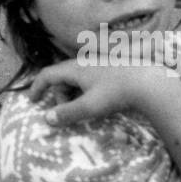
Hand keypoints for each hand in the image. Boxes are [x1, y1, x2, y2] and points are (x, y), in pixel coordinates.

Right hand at [28, 56, 173, 125]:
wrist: (148, 82)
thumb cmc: (116, 93)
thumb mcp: (89, 107)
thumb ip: (67, 113)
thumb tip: (46, 118)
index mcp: (74, 69)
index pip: (47, 74)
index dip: (37, 86)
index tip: (32, 100)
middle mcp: (83, 63)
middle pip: (61, 77)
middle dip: (58, 95)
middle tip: (63, 113)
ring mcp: (97, 64)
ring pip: (75, 78)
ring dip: (71, 93)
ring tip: (81, 109)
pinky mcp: (109, 68)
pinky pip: (87, 78)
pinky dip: (83, 90)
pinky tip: (95, 101)